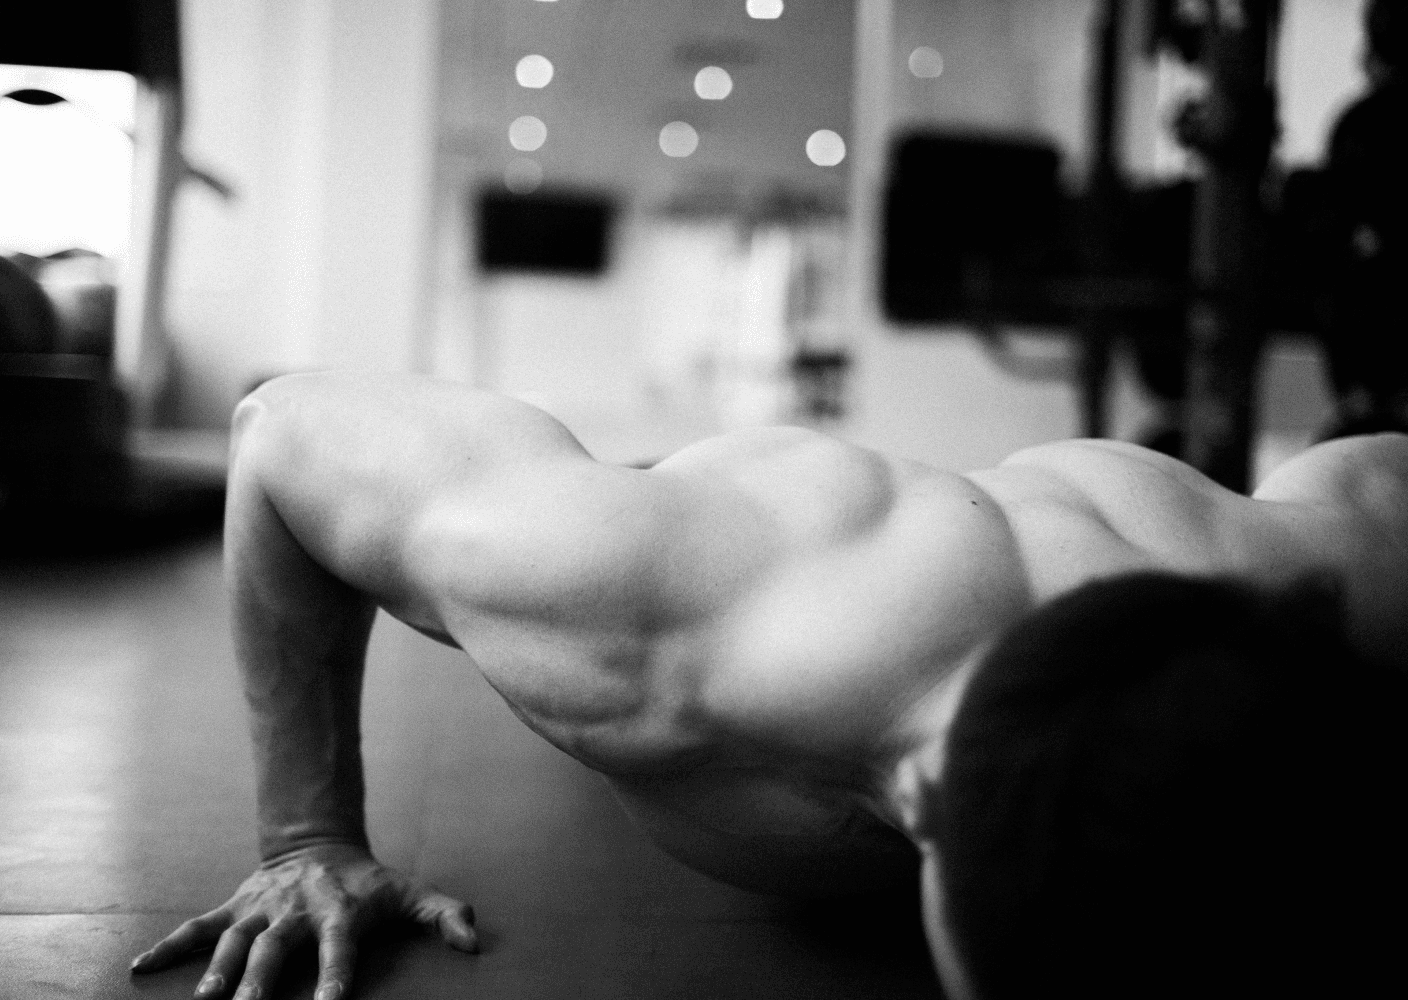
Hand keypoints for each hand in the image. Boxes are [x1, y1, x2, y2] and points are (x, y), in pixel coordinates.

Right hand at [129, 842, 477, 999]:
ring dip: (216, 972)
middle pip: (274, 950)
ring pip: (233, 943)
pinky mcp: (233, 908)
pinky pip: (196, 928)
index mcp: (339, 912)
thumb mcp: (410, 893)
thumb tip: (474, 942)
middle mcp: (295, 912)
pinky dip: (168, 947)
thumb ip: (444, 915)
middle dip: (260, 983)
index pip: (339, 948)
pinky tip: (139, 967)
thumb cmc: (369, 883)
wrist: (318, 842)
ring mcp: (260, 910)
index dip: (335, 976)